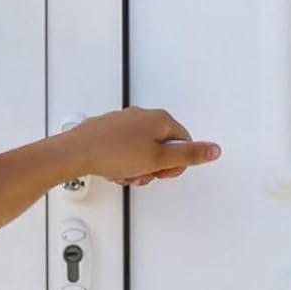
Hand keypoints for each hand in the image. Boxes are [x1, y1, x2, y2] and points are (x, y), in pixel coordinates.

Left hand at [60, 107, 220, 187]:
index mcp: (160, 119)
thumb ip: (189, 155)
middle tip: (142, 173)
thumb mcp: (158, 159)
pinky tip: (114, 170)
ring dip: (137, 168)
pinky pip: (125, 150)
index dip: (174, 164)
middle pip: (162, 147)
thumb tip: (214, 149)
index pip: (183, 142)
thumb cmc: (113, 152)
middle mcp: (143, 116)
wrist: (76, 153)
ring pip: (142, 151)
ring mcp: (125, 122)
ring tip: (125, 173)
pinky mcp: (109, 131)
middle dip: (153, 167)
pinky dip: (122, 163)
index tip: (161, 172)